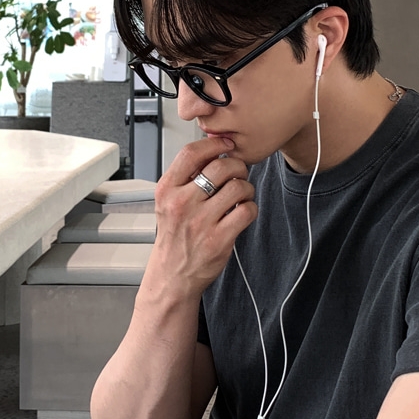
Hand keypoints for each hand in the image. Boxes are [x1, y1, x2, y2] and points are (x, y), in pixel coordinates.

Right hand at [151, 138, 256, 294]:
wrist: (172, 274)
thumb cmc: (173, 236)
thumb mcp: (167, 202)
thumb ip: (185, 177)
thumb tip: (213, 150)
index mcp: (167, 190)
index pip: (191, 153)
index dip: (214, 143)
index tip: (225, 145)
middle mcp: (182, 204)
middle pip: (220, 166)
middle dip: (237, 166)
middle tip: (238, 173)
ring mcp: (201, 222)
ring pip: (238, 187)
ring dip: (246, 188)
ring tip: (241, 195)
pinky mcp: (219, 239)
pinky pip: (247, 211)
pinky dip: (251, 208)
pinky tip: (242, 212)